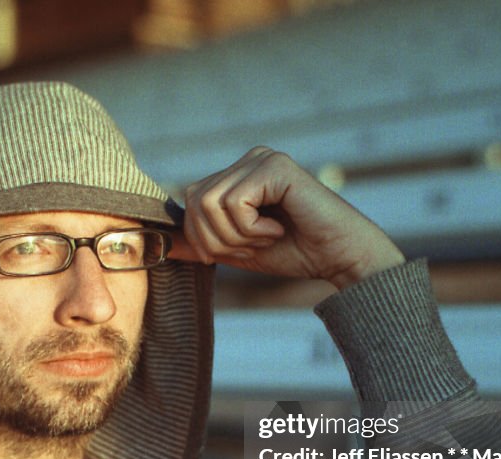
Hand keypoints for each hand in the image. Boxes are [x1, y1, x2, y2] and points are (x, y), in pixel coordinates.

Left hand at [169, 147, 404, 289]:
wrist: (339, 259)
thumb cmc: (296, 253)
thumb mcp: (237, 250)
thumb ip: (202, 243)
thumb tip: (161, 244)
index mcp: (238, 175)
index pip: (190, 202)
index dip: (203, 238)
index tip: (240, 250)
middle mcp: (249, 159)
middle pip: (194, 201)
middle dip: (218, 239)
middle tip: (256, 245)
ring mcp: (262, 158)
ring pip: (209, 203)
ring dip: (236, 236)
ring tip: (268, 236)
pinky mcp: (275, 166)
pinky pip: (233, 202)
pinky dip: (252, 229)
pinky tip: (279, 228)